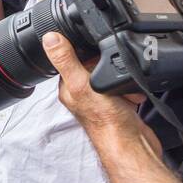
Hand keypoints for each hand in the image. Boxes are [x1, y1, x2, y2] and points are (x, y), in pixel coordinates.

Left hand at [42, 32, 159, 153]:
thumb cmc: (106, 121)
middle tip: (113, 79)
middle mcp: (82, 93)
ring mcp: (100, 100)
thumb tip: (49, 38)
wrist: (132, 145)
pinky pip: (126, 88)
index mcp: (68, 87)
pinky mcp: (118, 105)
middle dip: (110, 66)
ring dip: (122, 78)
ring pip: (113, 76)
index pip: (72, 58)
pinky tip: (132, 97)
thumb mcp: (82, 84)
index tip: (99, 54)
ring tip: (123, 92)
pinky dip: (132, 89)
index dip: (87, 52)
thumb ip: (66, 60)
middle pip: (96, 65)